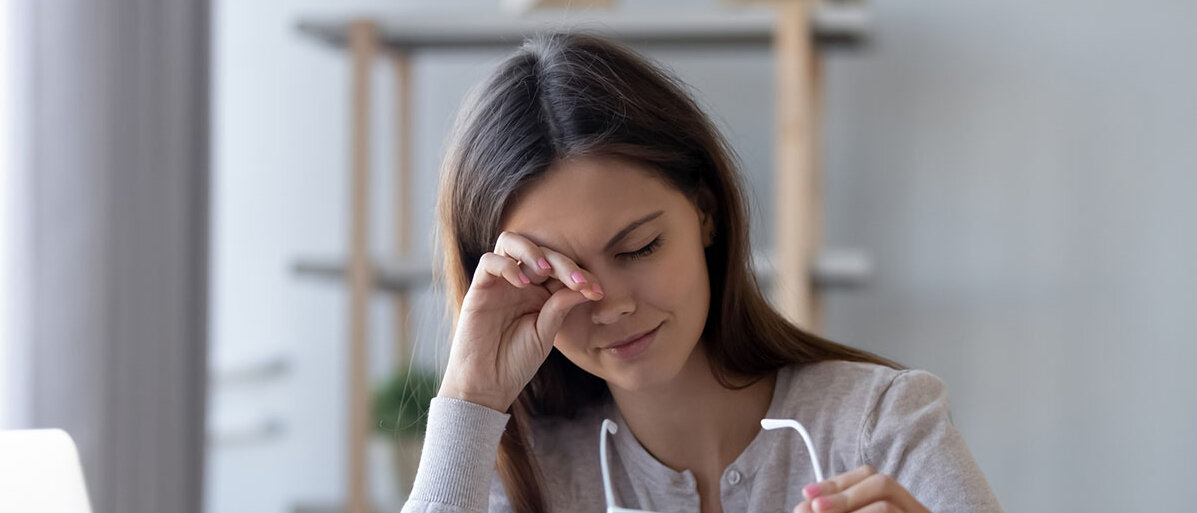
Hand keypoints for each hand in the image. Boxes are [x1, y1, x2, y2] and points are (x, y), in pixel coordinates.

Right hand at [438, 231, 603, 411]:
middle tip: (579, 282)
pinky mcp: (479, 289)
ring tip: (547, 272)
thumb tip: (582, 287)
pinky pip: (489, 262)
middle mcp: (519, 282)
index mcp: (539, 292)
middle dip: (563, 263)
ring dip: (533, 252)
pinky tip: (524, 284)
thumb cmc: (516, 362)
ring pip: (511, 243)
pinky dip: (508, 267)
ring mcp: (498, 283)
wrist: (488, 386)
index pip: (560, 268)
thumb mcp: (546, 333)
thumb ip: (559, 307)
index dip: (580, 274)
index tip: (597, 292)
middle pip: (540, 252)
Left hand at [793, 465, 930, 512]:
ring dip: (849, 507)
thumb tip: (803, 505)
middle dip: (843, 494)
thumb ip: (831, 511)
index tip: (806, 495)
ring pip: (888, 502)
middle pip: (883, 483)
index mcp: (898, 503)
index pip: (870, 478)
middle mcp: (915, 509)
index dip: (836, 483)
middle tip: (814, 508)